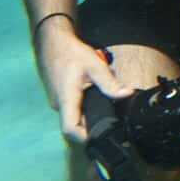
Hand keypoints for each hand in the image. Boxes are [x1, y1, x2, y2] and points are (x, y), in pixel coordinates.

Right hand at [34, 23, 124, 142]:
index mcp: (66, 98)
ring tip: (103, 104)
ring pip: (74, 115)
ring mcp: (57, 101)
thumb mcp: (94, 65)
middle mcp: (59, 104)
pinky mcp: (59, 97)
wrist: (52, 42)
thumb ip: (110, 83)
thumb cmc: (70, 52)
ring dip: (88, 113)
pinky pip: (72, 108)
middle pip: (75, 125)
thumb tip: (127, 94)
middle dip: (92, 125)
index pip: (69, 129)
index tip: (100, 138)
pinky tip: (93, 97)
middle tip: (111, 120)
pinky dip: (83, 106)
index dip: (83, 138)